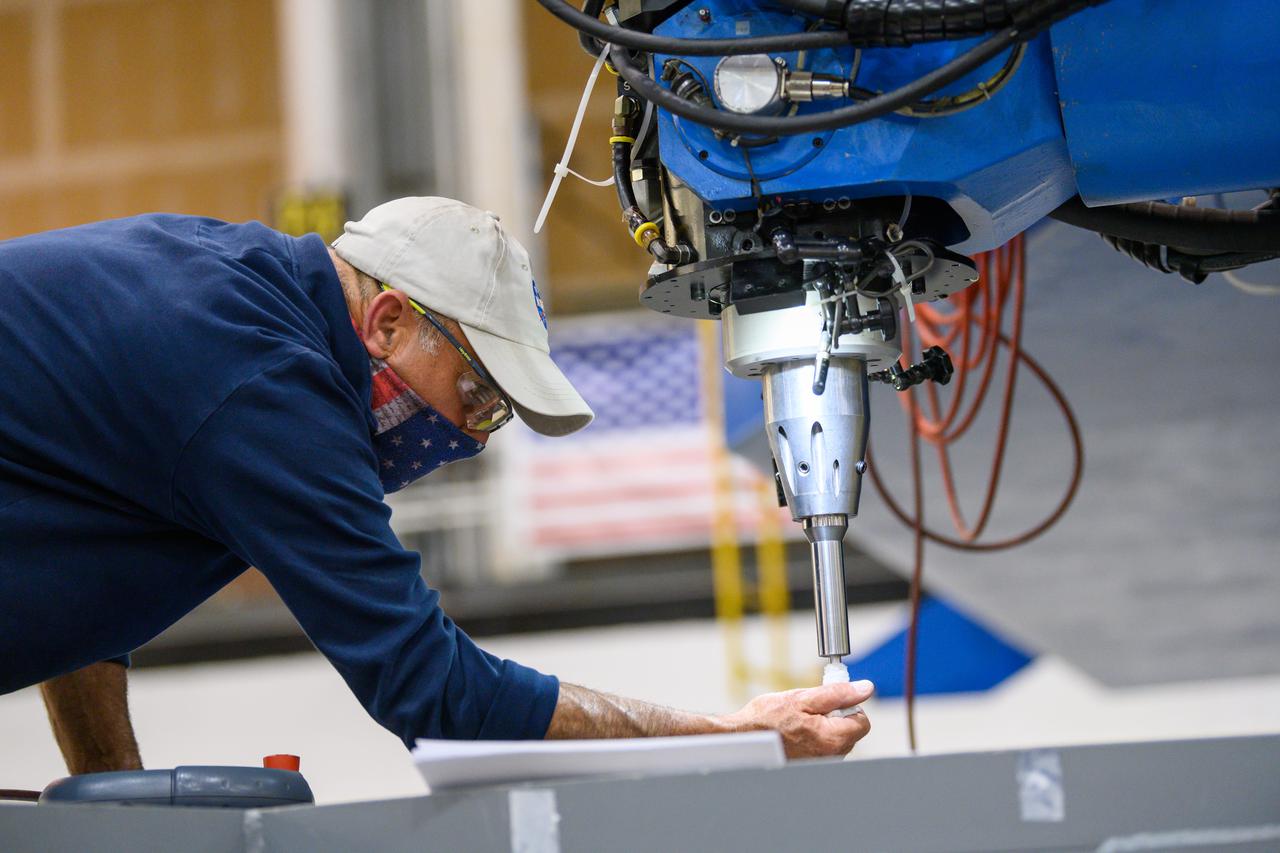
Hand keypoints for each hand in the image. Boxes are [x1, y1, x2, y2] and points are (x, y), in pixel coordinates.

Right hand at [720, 680, 873, 758]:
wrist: (743, 739)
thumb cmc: (767, 719)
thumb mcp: (803, 698)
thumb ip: (838, 693)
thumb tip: (865, 688)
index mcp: (833, 739)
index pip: (862, 721)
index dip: (848, 705)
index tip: (830, 699)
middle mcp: (831, 756)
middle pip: (850, 730)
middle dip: (835, 715)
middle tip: (810, 707)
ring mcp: (820, 762)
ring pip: (836, 738)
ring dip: (824, 725)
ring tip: (799, 719)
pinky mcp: (811, 764)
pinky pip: (823, 746)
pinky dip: (814, 735)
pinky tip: (796, 729)